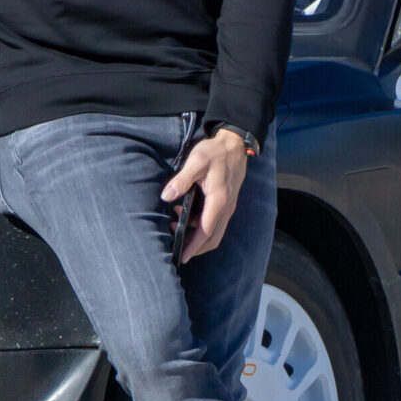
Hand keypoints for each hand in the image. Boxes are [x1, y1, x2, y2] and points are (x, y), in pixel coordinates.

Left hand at [161, 127, 249, 263]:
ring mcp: (228, 206)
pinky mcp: (227, 202)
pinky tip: (186, 212)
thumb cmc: (215, 152)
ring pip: (214, 232)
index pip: (206, 233)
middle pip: (213, 239)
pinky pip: (216, 222)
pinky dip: (201, 225)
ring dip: (197, 234)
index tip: (181, 257)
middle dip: (195, 247)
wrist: (235, 144)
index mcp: (219, 201)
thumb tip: (166, 196)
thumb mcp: (196, 162)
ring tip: (175, 223)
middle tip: (176, 246)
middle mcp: (226, 208)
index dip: (193, 247)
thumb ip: (181, 180)